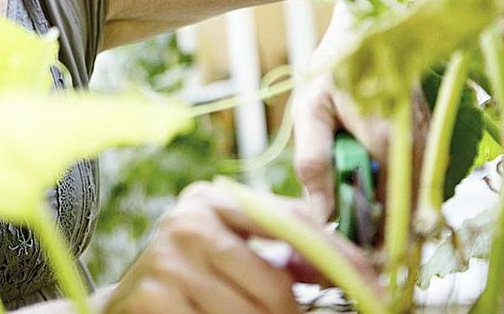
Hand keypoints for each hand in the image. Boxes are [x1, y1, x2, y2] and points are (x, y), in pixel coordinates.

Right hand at [103, 181, 377, 313]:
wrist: (125, 303)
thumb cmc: (190, 273)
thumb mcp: (233, 247)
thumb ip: (284, 250)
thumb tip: (351, 268)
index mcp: (213, 200)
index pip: (293, 226)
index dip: (341, 261)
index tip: (377, 290)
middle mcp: (187, 222)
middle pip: (275, 289)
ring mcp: (166, 261)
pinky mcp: (153, 298)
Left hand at [291, 1, 427, 221]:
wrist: (367, 29)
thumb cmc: (332, 68)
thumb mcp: (310, 110)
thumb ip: (314, 162)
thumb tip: (322, 214)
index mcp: (385, 128)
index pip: (389, 196)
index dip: (373, 226)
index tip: (354, 244)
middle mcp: (416, 136)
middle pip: (409, 201)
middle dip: (386, 225)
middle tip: (358, 240)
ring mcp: (428, 135)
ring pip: (418, 192)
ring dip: (395, 210)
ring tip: (365, 220)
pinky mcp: (430, 135)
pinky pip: (421, 176)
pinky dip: (403, 192)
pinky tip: (379, 195)